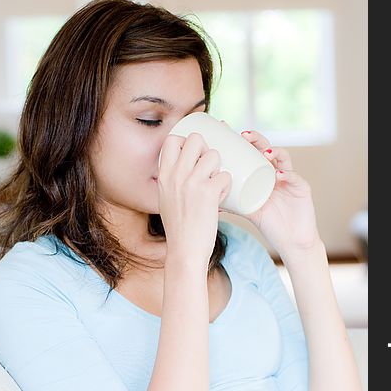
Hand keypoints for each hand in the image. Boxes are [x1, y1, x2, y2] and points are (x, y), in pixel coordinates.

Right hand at [158, 133, 231, 264]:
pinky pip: (225, 176)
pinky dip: (227, 185)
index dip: (186, 141)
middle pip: (196, 139)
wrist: (184, 250)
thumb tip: (182, 170)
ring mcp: (193, 182)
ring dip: (219, 167)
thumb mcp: (165, 200)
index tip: (194, 153)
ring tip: (216, 183)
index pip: (173, 139)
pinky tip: (221, 197)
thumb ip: (172, 183)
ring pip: (214, 155)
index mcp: (164, 175)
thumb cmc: (178, 229)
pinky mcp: (209, 193)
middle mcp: (177, 175)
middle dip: (206, 148)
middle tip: (209, 165)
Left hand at [238, 130, 320, 259]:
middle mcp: (276, 172)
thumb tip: (211, 202)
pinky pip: (294, 177)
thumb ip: (232, 205)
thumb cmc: (270, 225)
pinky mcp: (302, 188)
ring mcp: (290, 178)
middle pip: (267, 148)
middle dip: (257, 139)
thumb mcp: (247, 212)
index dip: (242, 141)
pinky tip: (278, 175)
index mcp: (262, 174)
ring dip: (273, 152)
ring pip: (283, 158)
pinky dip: (287, 175)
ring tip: (264, 153)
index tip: (228, 131)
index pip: (252, 152)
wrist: (291, 242)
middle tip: (244, 136)